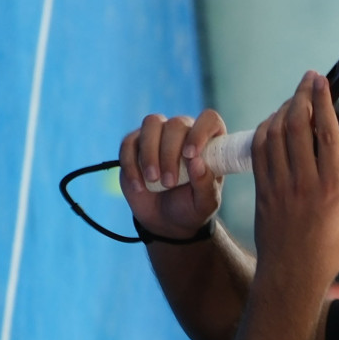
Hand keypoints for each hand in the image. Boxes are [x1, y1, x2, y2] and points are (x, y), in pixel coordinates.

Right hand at [119, 109, 226, 240]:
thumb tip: (197, 163)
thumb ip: (205, 184)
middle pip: (176, 124)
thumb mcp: (205, 203)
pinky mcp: (134, 145)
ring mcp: (158, 135)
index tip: (191, 155)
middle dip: (170, 154)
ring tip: (153, 180)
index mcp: (208, 142)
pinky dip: (131, 164)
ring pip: (151, 124)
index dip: (200, 132)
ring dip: (150, 153)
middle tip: (170, 183)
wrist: (165, 220)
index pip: (209, 119)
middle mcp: (184, 133)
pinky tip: (139, 186)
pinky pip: (129, 142)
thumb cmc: (191, 207)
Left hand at [249, 71, 338, 289]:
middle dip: (301, 95)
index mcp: (333, 188)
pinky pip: (260, 149)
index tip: (322, 81)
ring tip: (294, 99)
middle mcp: (305, 182)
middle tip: (308, 79)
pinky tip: (274, 123)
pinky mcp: (262, 189)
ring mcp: (280, 184)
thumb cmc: (326, 255)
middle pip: (297, 124)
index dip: (323, 101)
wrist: (291, 276)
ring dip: (283, 109)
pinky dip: (266, 129)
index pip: (327, 133)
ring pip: (275, 132)